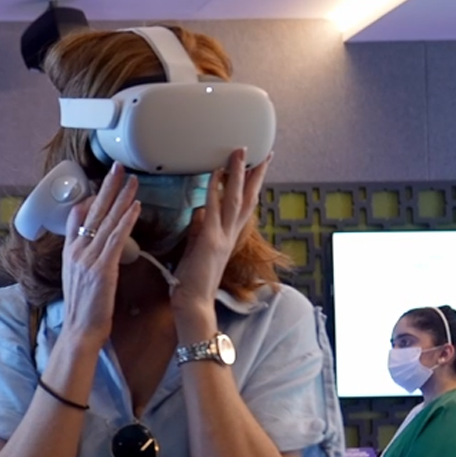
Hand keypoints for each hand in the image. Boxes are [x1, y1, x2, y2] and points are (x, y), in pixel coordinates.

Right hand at [61, 163, 140, 344]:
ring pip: (106, 221)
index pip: (79, 216)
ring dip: (121, 198)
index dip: (93, 196)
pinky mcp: (101, 269)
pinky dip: (125, 221)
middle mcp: (77, 250)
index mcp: (71, 251)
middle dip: (108, 187)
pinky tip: (134, 207)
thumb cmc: (84, 308)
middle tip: (119, 166)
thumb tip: (90, 234)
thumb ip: (83, 252)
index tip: (106, 180)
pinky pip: (115, 239)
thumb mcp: (78, 276)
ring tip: (132, 180)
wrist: (80, 330)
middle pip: (93, 211)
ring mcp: (88, 259)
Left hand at [171, 148, 271, 318]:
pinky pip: (214, 209)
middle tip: (262, 152)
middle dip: (255, 175)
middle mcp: (229, 236)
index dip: (251, 187)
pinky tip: (217, 172)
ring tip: (241, 152)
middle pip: (247, 199)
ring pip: (235, 200)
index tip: (257, 168)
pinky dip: (216, 189)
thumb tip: (200, 212)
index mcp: (227, 238)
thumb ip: (199, 231)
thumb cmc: (193, 284)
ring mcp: (222, 238)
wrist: (194, 305)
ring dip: (238, 174)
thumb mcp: (196, 251)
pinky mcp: (210, 241)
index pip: (244, 208)